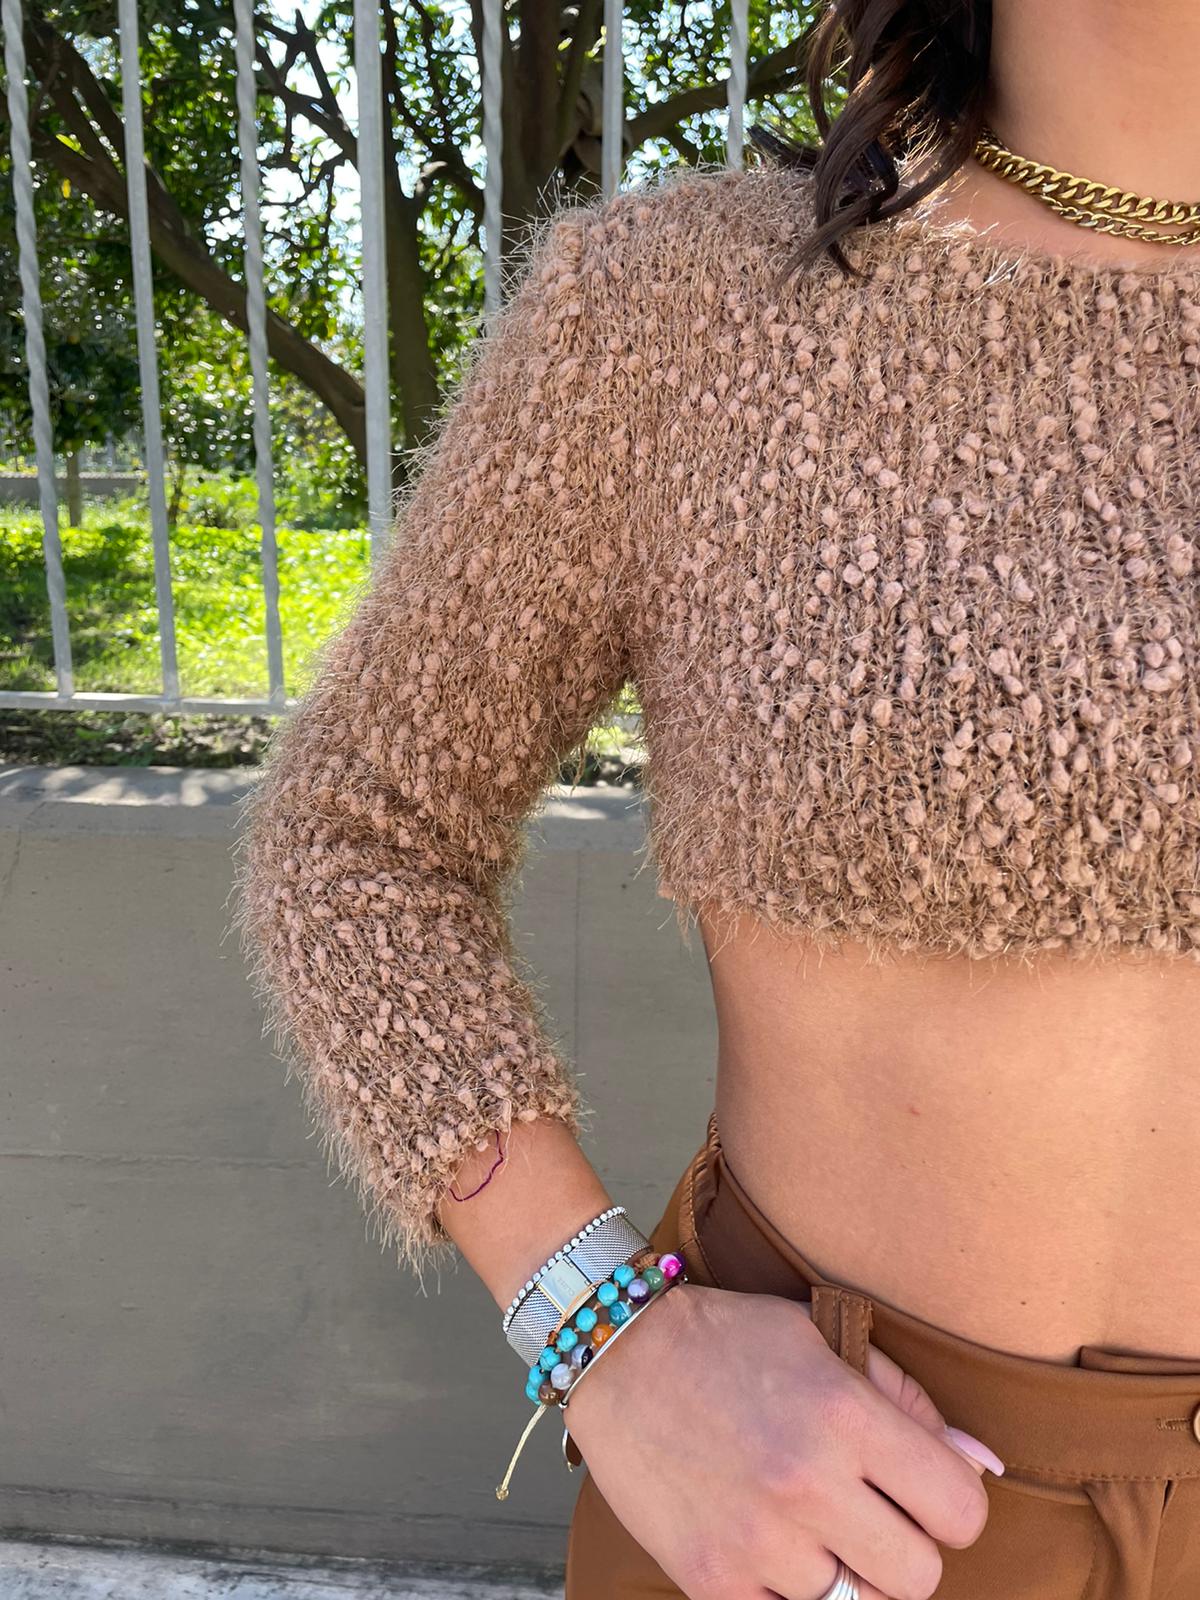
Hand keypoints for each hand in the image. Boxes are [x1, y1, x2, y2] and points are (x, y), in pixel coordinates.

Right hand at [563, 1282, 999, 1599]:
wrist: (618, 1356)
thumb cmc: (730, 1340)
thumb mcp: (825, 1338)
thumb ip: (910, 1402)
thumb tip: (983, 1465)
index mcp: (846, 1415)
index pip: (962, 1509)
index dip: (953, 1505)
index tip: (925, 1494)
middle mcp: (809, 1482)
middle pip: (920, 1576)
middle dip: (906, 1548)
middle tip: (870, 1516)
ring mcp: (759, 1540)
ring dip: (846, 1574)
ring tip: (814, 1530)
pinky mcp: (712, 1579)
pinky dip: (790, 1594)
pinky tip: (772, 1550)